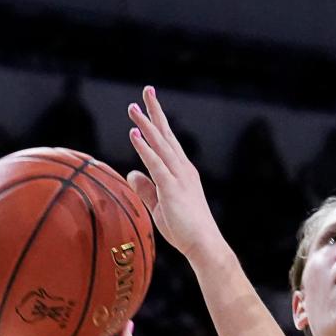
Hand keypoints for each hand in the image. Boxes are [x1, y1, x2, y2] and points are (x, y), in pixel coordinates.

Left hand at [127, 87, 218, 259]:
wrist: (204, 245)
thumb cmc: (186, 230)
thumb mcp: (160, 206)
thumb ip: (146, 188)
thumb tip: (132, 173)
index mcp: (182, 172)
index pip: (167, 142)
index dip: (157, 122)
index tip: (149, 104)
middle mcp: (183, 169)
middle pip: (166, 135)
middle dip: (155, 111)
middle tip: (147, 90)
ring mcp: (179, 177)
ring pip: (160, 145)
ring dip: (146, 124)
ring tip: (133, 107)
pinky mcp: (172, 188)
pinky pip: (155, 163)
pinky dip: (144, 147)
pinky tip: (135, 133)